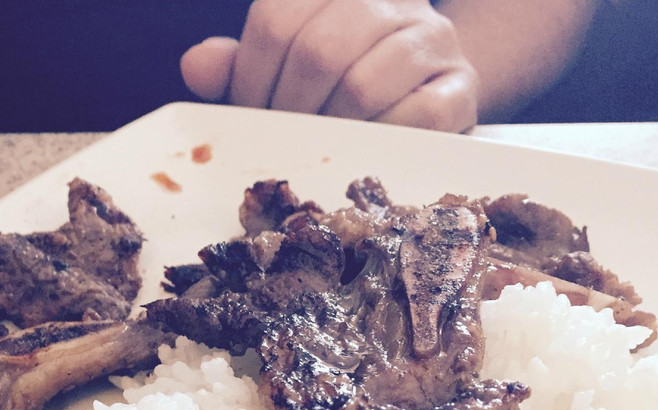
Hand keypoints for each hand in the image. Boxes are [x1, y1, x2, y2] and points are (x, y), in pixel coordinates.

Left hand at [181, 0, 478, 132]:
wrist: (423, 92)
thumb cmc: (338, 83)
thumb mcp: (282, 68)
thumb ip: (238, 66)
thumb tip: (196, 65)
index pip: (276, 20)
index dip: (251, 77)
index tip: (249, 114)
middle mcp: (387, 1)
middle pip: (317, 51)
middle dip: (287, 109)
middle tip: (282, 139)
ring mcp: (432, 40)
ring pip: (362, 85)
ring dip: (330, 129)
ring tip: (322, 144)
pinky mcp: (461, 87)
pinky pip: (415, 117)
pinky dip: (381, 141)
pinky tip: (369, 146)